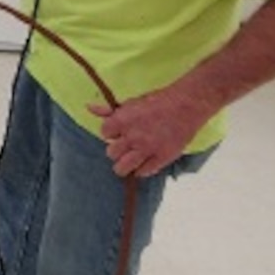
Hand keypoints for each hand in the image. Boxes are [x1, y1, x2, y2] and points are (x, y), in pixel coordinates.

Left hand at [87, 89, 209, 177]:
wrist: (185, 106)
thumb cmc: (157, 101)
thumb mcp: (130, 103)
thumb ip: (109, 110)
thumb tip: (88, 107)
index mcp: (121, 121)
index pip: (104, 133)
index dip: (110, 133)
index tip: (117, 132)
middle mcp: (132, 137)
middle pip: (111, 153)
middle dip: (116, 150)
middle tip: (125, 147)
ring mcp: (147, 149)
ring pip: (123, 168)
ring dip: (123, 166)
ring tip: (127, 163)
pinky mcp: (162, 158)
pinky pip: (144, 172)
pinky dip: (142, 170)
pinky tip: (144, 163)